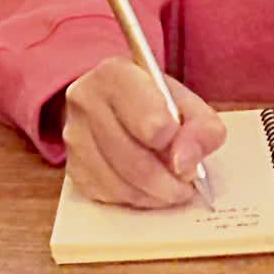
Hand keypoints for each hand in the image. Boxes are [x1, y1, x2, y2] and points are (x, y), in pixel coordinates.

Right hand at [62, 57, 226, 207]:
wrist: (116, 103)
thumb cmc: (154, 101)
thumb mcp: (187, 102)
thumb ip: (201, 127)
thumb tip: (187, 164)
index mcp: (115, 74)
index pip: (148, 120)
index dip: (172, 142)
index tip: (186, 152)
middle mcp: (87, 100)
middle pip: (132, 158)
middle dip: (168, 181)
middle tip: (187, 185)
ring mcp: (74, 135)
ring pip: (119, 181)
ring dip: (154, 195)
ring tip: (173, 188)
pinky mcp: (72, 166)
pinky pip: (107, 195)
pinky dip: (136, 199)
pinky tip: (149, 189)